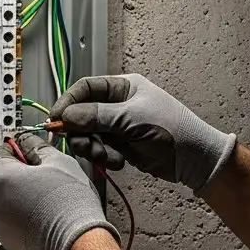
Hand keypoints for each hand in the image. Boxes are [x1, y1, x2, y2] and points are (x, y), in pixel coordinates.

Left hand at [0, 133, 118, 249]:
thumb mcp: (59, 161)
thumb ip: (37, 146)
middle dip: (13, 173)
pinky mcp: (8, 241)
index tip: (23, 151)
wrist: (77, 243)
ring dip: (16, 196)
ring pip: (2, 201)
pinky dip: (20, 216)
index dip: (12, 149)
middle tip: (37, 174)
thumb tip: (28, 141)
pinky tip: (41, 215)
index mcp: (2, 177)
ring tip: (42, 197)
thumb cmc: (70, 204)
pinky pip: (9, 222)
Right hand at [50, 74, 237, 192]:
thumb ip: (96, 116)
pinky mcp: (121, 145)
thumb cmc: (171, 129)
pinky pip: (100, 149)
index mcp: (123, 87)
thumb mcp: (131, 119)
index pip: (85, 88)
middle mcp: (118, 104)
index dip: (68, 103)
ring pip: (89, 134)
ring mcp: (118, 125)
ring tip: (107, 156)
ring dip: (93, 147)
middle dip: (81, 131)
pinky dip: (105, 157)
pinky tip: (120, 162)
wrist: (193, 159)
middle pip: (83, 114)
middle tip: (83, 145)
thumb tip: (65, 116)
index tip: (56, 120)